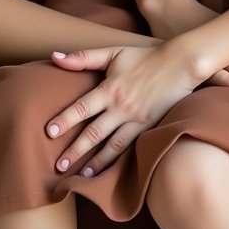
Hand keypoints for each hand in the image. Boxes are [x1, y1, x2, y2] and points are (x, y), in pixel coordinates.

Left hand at [45, 44, 197, 176]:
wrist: (179, 64)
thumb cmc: (144, 56)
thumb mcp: (113, 53)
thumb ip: (84, 57)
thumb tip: (54, 57)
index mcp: (110, 88)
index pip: (82, 107)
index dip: (65, 120)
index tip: (49, 133)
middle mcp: (121, 107)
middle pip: (94, 132)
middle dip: (75, 150)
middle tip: (59, 165)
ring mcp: (136, 119)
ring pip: (112, 145)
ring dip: (95, 162)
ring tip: (82, 176)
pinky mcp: (149, 127)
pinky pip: (130, 147)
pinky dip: (118, 160)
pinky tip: (108, 169)